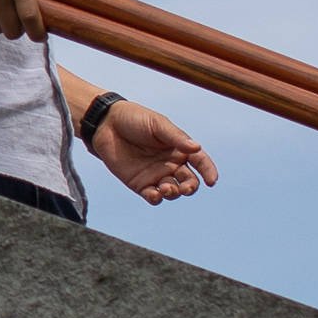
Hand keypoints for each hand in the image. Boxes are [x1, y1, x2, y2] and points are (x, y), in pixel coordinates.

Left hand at [83, 97, 214, 205]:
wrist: (106, 125)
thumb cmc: (134, 119)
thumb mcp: (157, 124)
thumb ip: (176, 137)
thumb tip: (196, 147)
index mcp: (179, 148)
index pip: (200, 162)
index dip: (208, 171)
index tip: (212, 181)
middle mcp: (171, 164)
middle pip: (188, 181)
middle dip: (190, 188)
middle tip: (185, 188)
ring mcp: (156, 175)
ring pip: (173, 192)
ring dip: (173, 193)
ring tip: (166, 188)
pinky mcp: (140, 184)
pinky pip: (153, 197)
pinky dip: (157, 198)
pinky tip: (154, 194)